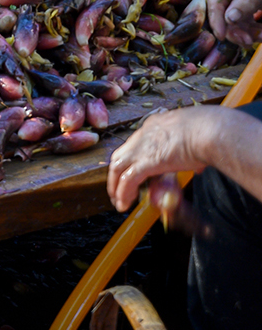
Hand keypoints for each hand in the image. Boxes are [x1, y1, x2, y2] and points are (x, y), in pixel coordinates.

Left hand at [109, 105, 225, 209]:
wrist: (213, 130)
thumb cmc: (213, 132)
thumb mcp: (198, 139)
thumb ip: (193, 155)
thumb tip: (198, 167)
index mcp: (156, 125)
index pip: (137, 144)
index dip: (133, 160)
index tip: (134, 173)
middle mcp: (144, 134)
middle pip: (121, 155)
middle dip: (116, 174)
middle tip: (118, 189)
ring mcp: (143, 148)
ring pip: (118, 168)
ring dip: (115, 186)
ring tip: (119, 201)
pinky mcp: (146, 162)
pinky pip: (128, 180)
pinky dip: (123, 193)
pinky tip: (124, 204)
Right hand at [209, 0, 261, 42]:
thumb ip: (248, 1)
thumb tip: (229, 18)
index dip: (216, 18)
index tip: (221, 36)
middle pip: (223, 11)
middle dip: (233, 28)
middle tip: (246, 41)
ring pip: (234, 19)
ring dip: (244, 32)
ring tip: (256, 39)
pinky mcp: (250, 3)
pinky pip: (246, 19)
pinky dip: (253, 29)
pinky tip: (260, 34)